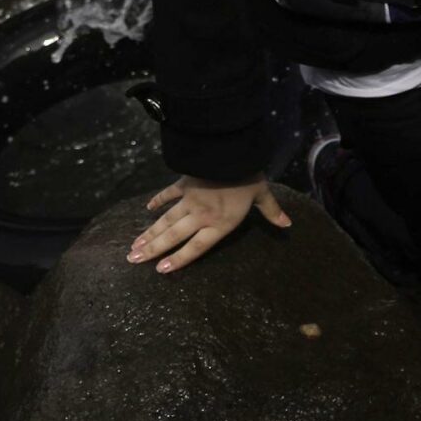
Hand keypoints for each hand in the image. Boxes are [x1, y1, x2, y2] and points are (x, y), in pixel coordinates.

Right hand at [130, 174, 291, 273]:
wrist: (231, 151)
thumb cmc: (249, 176)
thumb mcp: (263, 195)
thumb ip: (272, 212)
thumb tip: (288, 225)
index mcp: (220, 223)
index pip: (196, 247)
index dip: (179, 259)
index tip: (160, 270)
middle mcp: (201, 215)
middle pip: (173, 236)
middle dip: (153, 249)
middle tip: (132, 259)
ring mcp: (190, 199)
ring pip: (166, 220)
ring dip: (149, 233)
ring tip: (133, 246)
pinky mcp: (184, 183)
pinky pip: (168, 194)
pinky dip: (158, 201)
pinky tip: (147, 209)